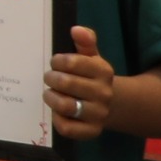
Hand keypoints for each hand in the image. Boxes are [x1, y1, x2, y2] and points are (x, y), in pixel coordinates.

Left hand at [49, 23, 118, 140]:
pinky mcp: (91, 131)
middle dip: (51, 78)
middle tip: (49, 78)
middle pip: (65, 83)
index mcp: (103, 71)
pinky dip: (57, 120)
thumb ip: (85, 42)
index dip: (57, 62)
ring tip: (50, 93)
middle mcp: (104, 93)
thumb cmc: (91, 77)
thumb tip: (76, 29)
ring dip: (51, 98)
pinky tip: (57, 113)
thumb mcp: (91, 58)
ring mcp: (98, 113)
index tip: (55, 63)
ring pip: (65, 105)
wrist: (112, 104)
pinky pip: (67, 128)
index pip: (72, 63)